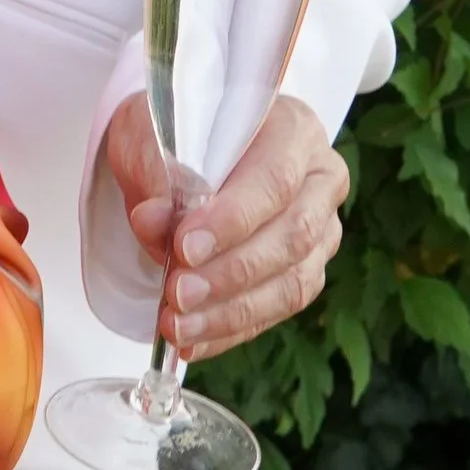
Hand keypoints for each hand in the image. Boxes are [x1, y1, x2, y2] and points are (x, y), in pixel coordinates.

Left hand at [103, 93, 349, 360]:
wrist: (178, 154)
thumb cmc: (173, 135)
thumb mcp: (148, 135)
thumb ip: (154, 174)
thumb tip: (153, 222)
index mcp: (293, 130)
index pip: (276, 179)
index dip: (234, 219)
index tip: (185, 247)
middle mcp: (321, 179)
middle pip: (293, 235)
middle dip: (231, 272)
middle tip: (177, 293)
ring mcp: (321, 229)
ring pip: (293, 282)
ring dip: (231, 311)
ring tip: (178, 325)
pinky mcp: (307, 270)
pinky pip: (278, 309)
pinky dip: (231, 329)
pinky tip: (193, 340)